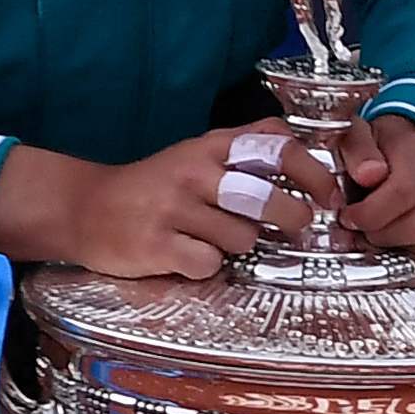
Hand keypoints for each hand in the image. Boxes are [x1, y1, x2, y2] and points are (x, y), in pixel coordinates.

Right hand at [0, 121, 347, 281]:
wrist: (86, 208)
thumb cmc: (153, 187)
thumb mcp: (196, 154)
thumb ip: (242, 151)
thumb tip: (300, 153)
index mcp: (209, 147)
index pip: (276, 146)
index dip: (313, 172)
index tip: (328, 196)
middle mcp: (194, 172)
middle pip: (268, 199)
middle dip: (290, 220)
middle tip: (290, 228)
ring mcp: (174, 208)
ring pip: (242, 239)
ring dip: (238, 247)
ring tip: (213, 239)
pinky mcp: (157, 244)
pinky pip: (208, 264)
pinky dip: (205, 268)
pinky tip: (186, 256)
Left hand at [323, 111, 414, 271]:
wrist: (414, 153)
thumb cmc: (382, 153)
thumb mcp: (358, 141)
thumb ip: (357, 153)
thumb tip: (369, 174)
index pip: (402, 192)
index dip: (369, 215)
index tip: (351, 218)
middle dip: (384, 236)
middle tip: (370, 229)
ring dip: (405, 248)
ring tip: (393, 232)